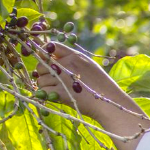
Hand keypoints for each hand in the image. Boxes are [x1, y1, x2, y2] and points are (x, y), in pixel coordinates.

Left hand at [33, 43, 148, 149]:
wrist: (109, 104)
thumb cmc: (101, 86)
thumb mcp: (90, 66)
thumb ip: (72, 61)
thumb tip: (52, 59)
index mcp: (75, 56)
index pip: (51, 46)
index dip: (45, 52)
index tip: (46, 60)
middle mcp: (67, 65)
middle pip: (41, 64)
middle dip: (44, 72)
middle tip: (53, 79)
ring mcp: (62, 79)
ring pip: (40, 78)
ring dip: (45, 85)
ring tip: (57, 90)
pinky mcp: (60, 92)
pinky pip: (43, 90)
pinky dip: (46, 94)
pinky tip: (56, 96)